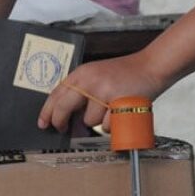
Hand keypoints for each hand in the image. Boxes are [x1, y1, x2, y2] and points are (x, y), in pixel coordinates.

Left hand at [38, 52, 164, 132]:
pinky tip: (119, 113)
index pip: (56, 94)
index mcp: (82, 73)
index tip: (43, 123)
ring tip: (109, 109)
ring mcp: (103, 91)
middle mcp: (90, 81)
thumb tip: (65, 115)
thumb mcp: (96, 75)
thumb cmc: (124, 74)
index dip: (47, 111)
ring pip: (88, 120)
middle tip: (62, 129)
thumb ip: (81, 90)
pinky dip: (112, 124)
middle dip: (60, 121)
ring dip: (96, 121)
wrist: (150, 66)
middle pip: (64, 108)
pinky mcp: (117, 102)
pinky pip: (106, 126)